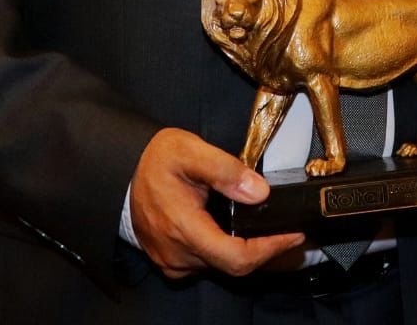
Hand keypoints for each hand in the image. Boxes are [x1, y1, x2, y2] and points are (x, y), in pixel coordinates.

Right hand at [130, 128, 305, 278]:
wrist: (123, 172)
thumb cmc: (155, 160)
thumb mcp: (191, 151)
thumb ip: (226, 170)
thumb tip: (259, 191)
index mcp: (184, 228)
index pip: (236, 256)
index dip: (270, 249)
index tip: (293, 235)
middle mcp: (178, 253)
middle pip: (233, 265)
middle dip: (268, 251)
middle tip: (292, 232)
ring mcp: (174, 260)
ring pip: (221, 266)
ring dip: (250, 251)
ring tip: (273, 229)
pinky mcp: (172, 260)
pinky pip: (207, 263)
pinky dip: (231, 251)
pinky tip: (244, 233)